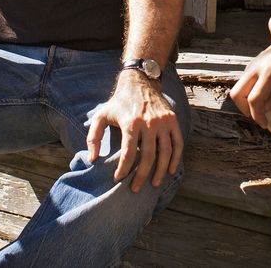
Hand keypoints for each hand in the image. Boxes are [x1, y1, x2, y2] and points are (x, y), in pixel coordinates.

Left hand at [86, 71, 182, 192]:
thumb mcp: (101, 116)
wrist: (140, 81)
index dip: (123, 170)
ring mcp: (163, 121)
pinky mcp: (172, 119)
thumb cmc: (118, 102)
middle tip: (136, 189)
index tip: (118, 179)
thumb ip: (94, 137)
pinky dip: (176, 158)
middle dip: (142, 176)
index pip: (128, 154)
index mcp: (131, 123)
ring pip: (166, 152)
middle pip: (148, 156)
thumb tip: (92, 159)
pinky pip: (178, 142)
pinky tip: (170, 169)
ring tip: (155, 184)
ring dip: (161, 171)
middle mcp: (149, 123)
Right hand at [230, 40, 270, 128]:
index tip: (264, 124)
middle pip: (236, 94)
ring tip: (264, 106)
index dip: (257, 115)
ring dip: (246, 101)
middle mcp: (255, 68)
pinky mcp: (252, 65)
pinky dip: (249, 93)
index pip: (254, 99)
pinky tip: (265, 95)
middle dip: (245, 109)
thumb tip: (265, 108)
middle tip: (260, 116)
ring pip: (238, 88)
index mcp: (268, 72)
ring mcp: (252, 65)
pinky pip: (244, 82)